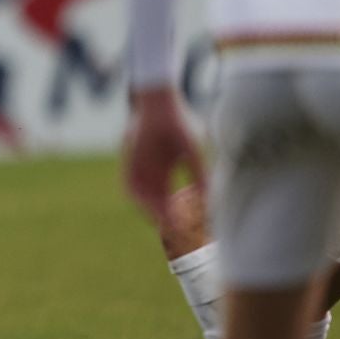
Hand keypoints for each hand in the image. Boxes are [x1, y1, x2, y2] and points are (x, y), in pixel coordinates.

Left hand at [122, 87, 205, 222]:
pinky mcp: (129, 164)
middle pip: (156, 204)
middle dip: (165, 219)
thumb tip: (211, 197)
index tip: (188, 227)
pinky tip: (151, 208)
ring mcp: (138, 170)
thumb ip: (199, 175)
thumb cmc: (177, 125)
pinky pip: (131, 187)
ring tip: (165, 224)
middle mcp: (150, 174)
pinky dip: (140, 200)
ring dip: (152, 212)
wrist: (157, 105)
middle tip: (177, 232)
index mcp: (164, 173)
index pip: (170, 201)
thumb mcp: (191, 153)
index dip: (179, 215)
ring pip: (143, 199)